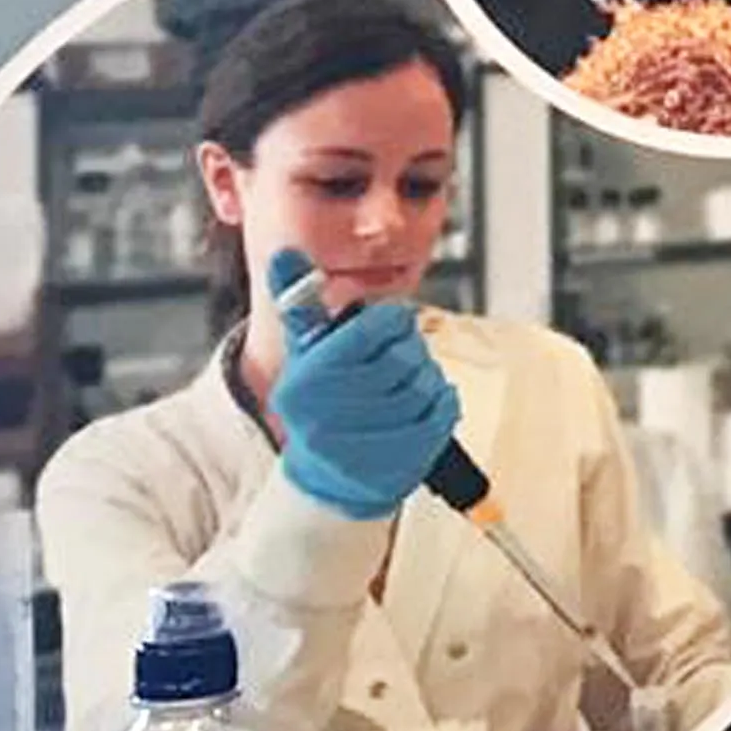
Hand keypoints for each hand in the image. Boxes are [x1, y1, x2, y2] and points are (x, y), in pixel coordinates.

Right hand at [264, 250, 459, 519]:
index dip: (388, 320)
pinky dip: (441, 400)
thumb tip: (287, 253)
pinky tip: (422, 404)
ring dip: (425, 374)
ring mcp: (368, 442)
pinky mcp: (404, 459)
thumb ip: (300, 303)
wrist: (328, 477)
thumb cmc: (320, 404)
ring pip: (424, 382)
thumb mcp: (305, 353)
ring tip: (405, 380)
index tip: (390, 320)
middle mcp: (330, 415)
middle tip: (398, 352)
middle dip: (407, 348)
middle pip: (400, 357)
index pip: (364, 333)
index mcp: (306, 381)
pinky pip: (444, 410)